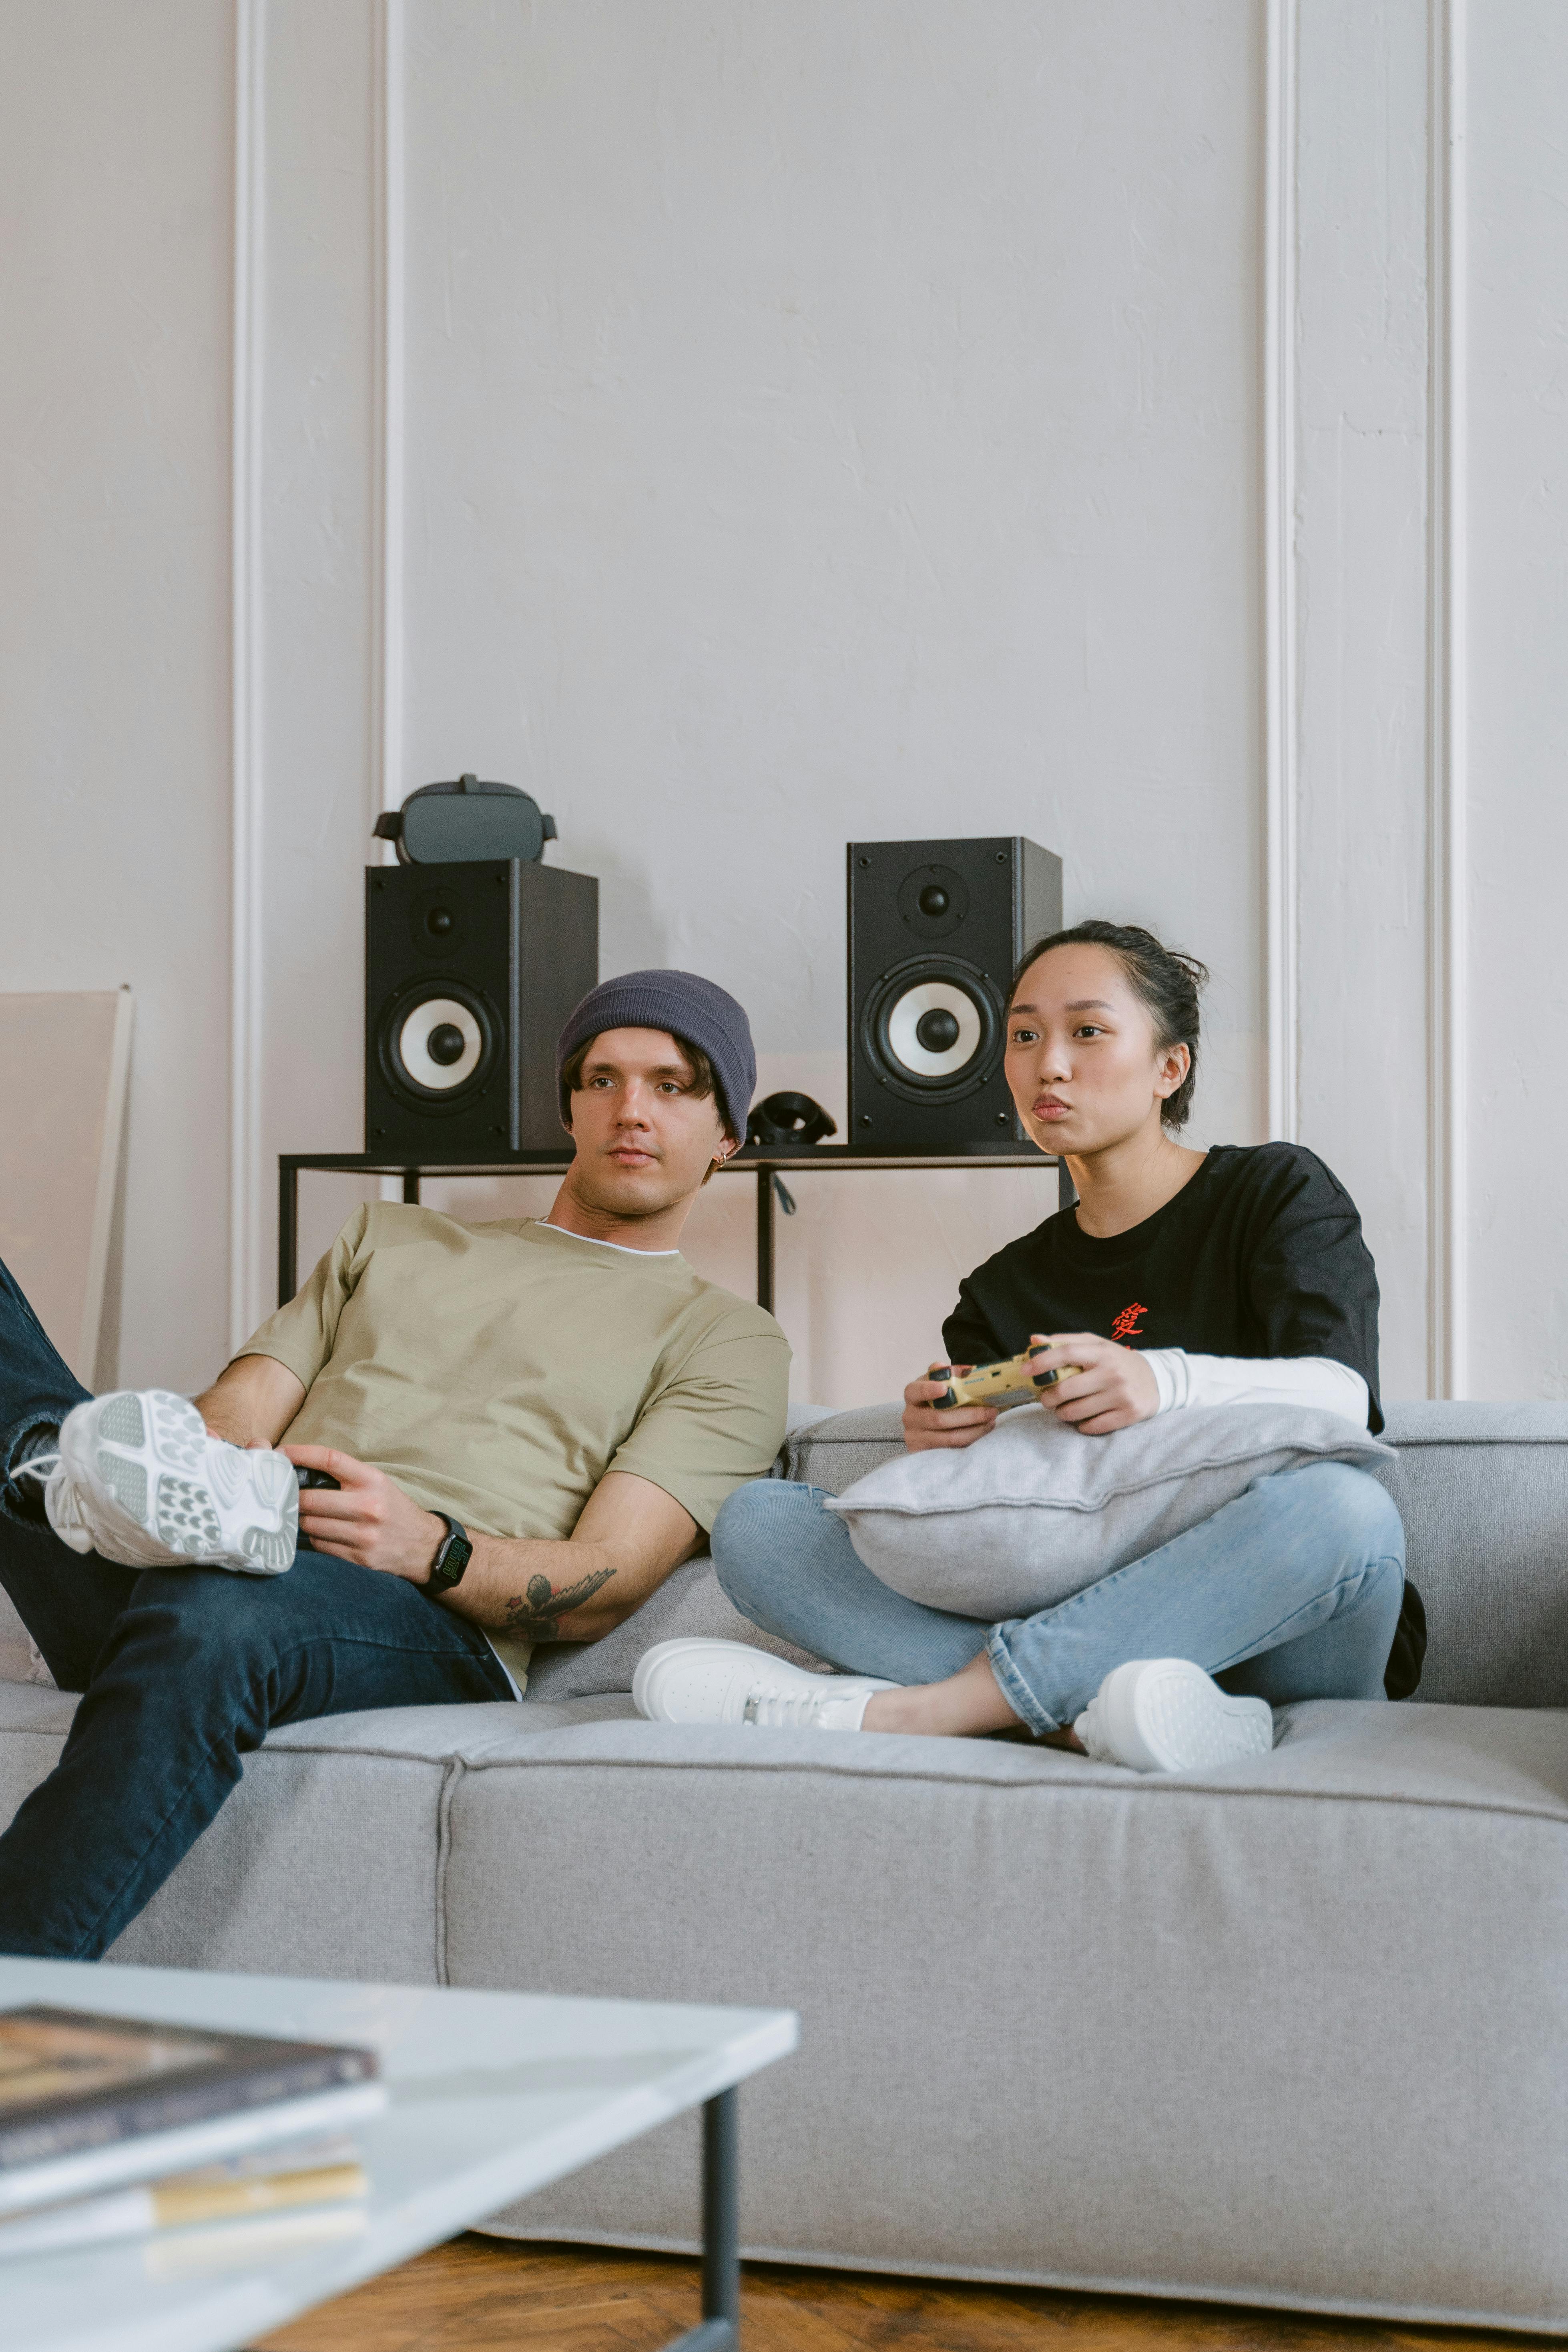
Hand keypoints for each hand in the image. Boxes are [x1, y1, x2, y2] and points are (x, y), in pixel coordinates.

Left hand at [283, 1445, 444, 1578]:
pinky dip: (315, 1537)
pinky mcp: (358, 1557)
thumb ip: (344, 1476)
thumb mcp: (376, 1483)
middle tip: (286, 1495)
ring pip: (311, 1525)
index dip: (300, 1454)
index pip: (329, 1459)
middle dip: (293, 1498)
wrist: (422, 1544)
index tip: (281, 1453)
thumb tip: (299, 1471)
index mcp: (372, 1480)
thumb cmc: (391, 1507)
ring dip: (302, 1520)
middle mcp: (368, 1506)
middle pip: (311, 1499)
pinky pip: (320, 1545)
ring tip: (306, 1515)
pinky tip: (322, 1532)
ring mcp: (363, 1534)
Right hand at [903, 1363, 998, 1452]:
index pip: (915, 1391)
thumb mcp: (939, 1385)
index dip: (928, 1390)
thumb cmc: (937, 1402)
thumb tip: (968, 1370)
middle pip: (939, 1418)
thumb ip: (949, 1375)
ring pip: (949, 1437)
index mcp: (912, 1396)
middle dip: (969, 1415)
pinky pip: (951, 1450)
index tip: (944, 1388)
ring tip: (991, 1422)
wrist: (926, 1429)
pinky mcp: (923, 1453)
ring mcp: (915, 1437)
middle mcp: (910, 1417)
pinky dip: (969, 1441)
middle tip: (990, 1411)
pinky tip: (981, 1433)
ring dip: (974, 1430)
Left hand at [1027, 1333, 1158, 1435]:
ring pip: (1076, 1412)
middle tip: (1046, 1399)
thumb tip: (1034, 1340)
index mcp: (1102, 1352)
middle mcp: (1112, 1373)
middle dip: (1048, 1398)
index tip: (1026, 1370)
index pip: (1067, 1353)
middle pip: (1066, 1389)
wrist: (1156, 1381)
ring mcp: (1121, 1395)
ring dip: (1062, 1413)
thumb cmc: (1116, 1361)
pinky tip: (1083, 1418)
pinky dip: (1081, 1425)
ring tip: (1064, 1409)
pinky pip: (1092, 1427)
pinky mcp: (1128, 1415)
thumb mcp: (1096, 1346)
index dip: (1042, 1362)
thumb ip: (1065, 1342)